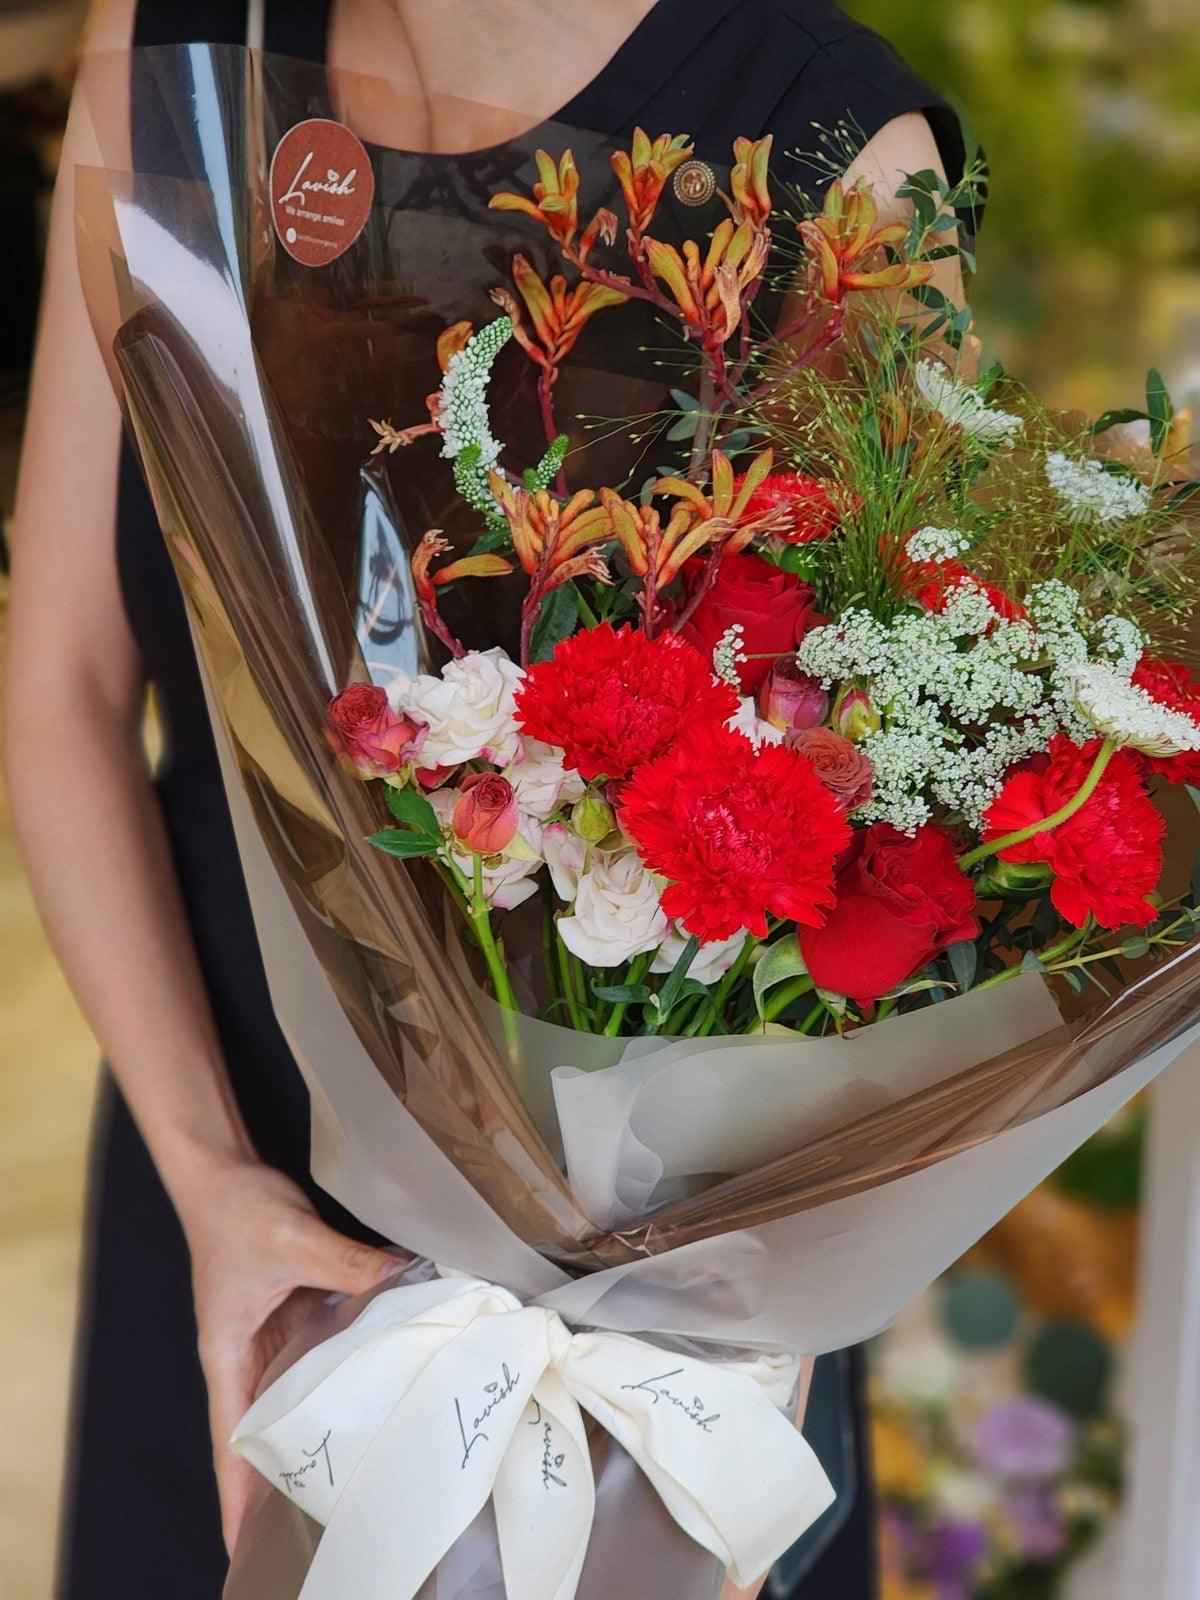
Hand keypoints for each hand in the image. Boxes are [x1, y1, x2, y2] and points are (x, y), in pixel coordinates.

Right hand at [181, 1158, 405, 1553]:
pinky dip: (338, 1376)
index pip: (231, 1438)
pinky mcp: (290, 1312)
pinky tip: (372, 1391)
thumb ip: (347, 1264)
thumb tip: (402, 1278)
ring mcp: (269, 1335)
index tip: (241, 1546)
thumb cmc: (237, 1209)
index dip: (237, 1494)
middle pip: (261, 1430)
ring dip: (312, 1432)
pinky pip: (315, 1355)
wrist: (222, 1171)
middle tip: (312, 1527)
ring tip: (345, 1479)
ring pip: (292, 1397)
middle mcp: (245, 1353)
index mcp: (227, 1352)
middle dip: (280, 1480)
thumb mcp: (294, 1238)